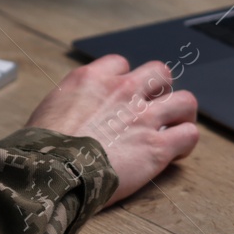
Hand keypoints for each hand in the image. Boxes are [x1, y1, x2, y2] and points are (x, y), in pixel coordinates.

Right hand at [25, 54, 197, 205]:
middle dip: (160, 89)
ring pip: (185, 100)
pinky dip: (185, 142)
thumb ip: (72, 102)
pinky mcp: (157, 146)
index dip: (124, 79)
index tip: (122, 94)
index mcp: (91, 79)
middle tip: (153, 107)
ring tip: (174, 127)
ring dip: (181, 113)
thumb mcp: (50, 108)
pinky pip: (189, 135)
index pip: (120, 63)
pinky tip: (175, 152)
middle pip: (159, 72)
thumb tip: (75, 113)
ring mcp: (144, 117)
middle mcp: (122, 91)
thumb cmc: (44, 146)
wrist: (54, 169)